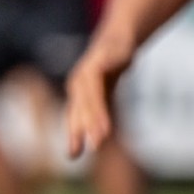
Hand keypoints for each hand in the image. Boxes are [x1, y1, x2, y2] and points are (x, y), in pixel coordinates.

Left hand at [64, 32, 131, 157]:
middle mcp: (78, 83)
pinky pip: (98, 84)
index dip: (73, 135)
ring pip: (88, 99)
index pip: (74, 117)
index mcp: (78, 93)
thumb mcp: (104, 92)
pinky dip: (100, 99)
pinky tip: (106, 104)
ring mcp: (87, 72)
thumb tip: (97, 137)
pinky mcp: (99, 62)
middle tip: (88, 152)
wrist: (120, 37)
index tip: (73, 157)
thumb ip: (98, 112)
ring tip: (100, 139)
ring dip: (93, 120)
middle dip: (81, 131)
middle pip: (79, 110)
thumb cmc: (109, 67)